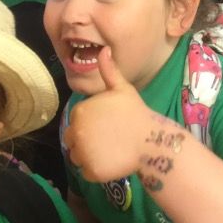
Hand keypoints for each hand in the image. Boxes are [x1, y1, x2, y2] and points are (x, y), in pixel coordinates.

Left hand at [64, 47, 150, 181]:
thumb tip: (104, 50)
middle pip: (72, 140)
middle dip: (86, 140)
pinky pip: (86, 171)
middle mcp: (77, 133)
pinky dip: (96, 169)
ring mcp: (83, 153)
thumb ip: (109, 71)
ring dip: (89, 155)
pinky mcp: (90, 171)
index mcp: (80, 112)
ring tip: (110, 150)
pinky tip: (111, 161)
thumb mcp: (122, 89)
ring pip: (77, 157)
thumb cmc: (136, 113)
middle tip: (108, 139)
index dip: (90, 123)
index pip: (76, 121)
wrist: (150, 141)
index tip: (107, 124)